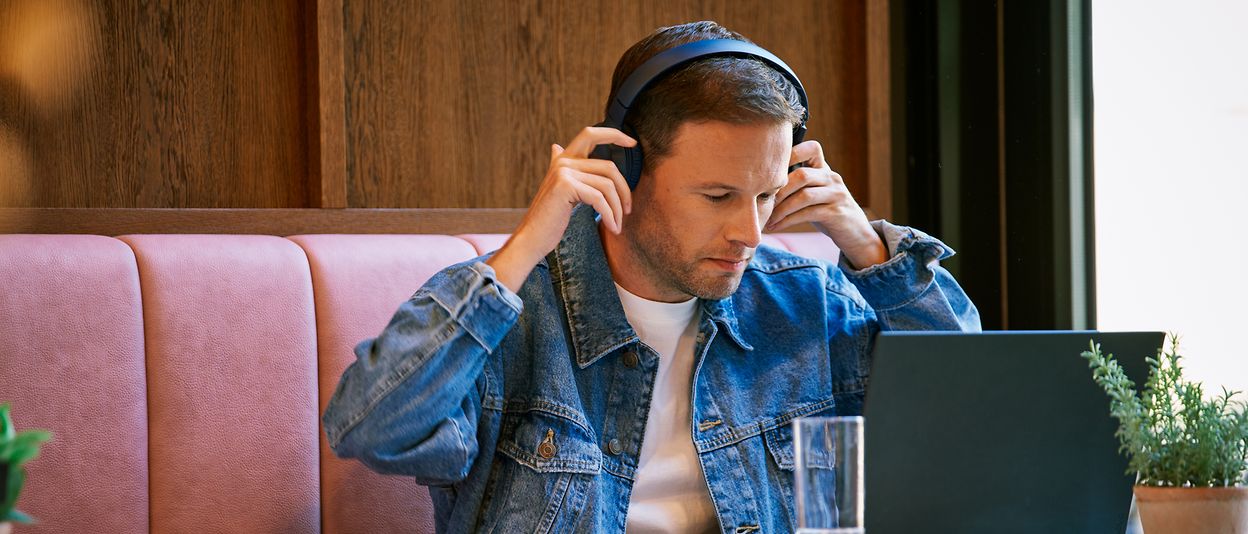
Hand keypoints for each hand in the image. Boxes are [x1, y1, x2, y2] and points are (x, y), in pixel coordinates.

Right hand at [486, 127, 635, 290]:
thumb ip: (565, 170)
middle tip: (628, 209)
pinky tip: (613, 228)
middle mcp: (563, 161)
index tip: (632, 142)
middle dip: (624, 189)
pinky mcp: (565, 186)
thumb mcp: (558, 190)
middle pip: (608, 167)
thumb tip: (556, 146)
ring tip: (618, 224)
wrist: (531, 238)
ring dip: (617, 208)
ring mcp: (563, 171)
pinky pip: (600, 199)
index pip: (590, 134)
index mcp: (563, 159)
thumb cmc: (548, 219)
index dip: (613, 134)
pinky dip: (610, 215)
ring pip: (607, 185)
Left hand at [766, 140, 887, 269]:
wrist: (855, 232)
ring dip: (781, 209)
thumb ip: (796, 182)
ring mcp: (836, 195)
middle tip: (761, 204)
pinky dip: (788, 221)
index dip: (791, 153)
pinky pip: (808, 214)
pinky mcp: (837, 213)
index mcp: (824, 168)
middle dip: (778, 191)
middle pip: (801, 175)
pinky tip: (776, 226)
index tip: (770, 170)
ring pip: (804, 196)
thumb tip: (760, 179)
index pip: (812, 148)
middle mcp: (832, 177)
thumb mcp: (814, 191)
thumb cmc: (826, 210)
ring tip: (767, 219)